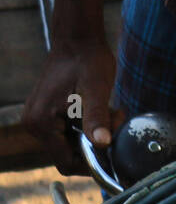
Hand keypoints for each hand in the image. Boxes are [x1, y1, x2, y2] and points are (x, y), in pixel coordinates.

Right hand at [21, 36, 122, 174]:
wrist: (78, 39)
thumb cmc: (87, 61)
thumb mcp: (96, 90)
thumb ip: (96, 118)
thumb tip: (102, 144)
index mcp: (41, 122)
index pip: (67, 164)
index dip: (92, 164)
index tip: (111, 147)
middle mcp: (34, 124)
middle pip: (69, 157)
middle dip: (95, 147)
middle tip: (113, 122)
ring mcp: (38, 119)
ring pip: (71, 147)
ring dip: (94, 137)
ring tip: (109, 113)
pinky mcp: (46, 115)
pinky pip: (69, 135)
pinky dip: (87, 129)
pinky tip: (100, 111)